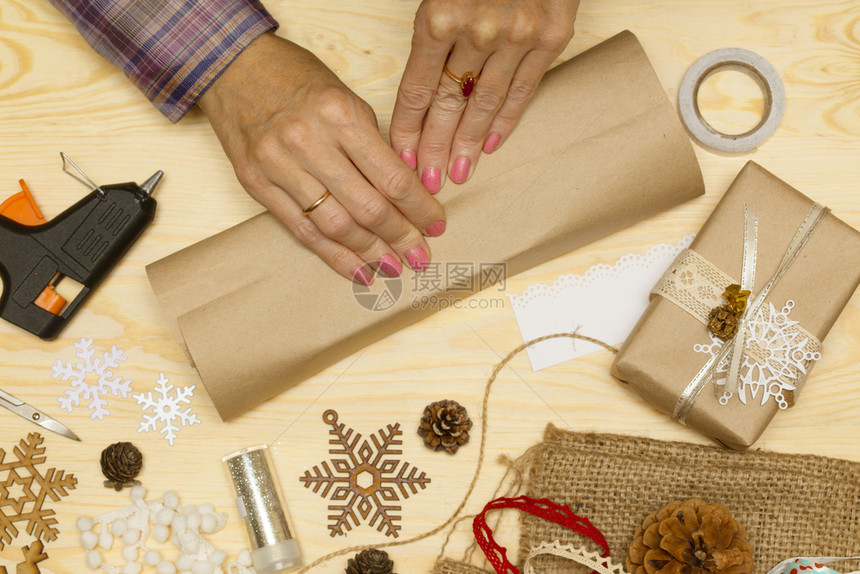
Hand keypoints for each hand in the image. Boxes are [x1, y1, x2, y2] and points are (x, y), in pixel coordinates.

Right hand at [198, 32, 445, 282]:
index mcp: (340, 116)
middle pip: (367, 207)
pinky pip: (302, 231)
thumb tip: (404, 192)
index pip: (392, 177)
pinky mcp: (257, 185)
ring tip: (392, 268)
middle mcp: (310, 143)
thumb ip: (372, 144)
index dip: (419, 208)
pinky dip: (333, 255)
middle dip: (400, 237)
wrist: (231, 66)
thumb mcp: (345, 97)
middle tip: (420, 256)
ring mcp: (279, 167)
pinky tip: (356, 270)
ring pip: (335, 226)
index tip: (436, 224)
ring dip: (369, 253)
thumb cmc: (295, 77)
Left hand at [390, 0, 578, 192]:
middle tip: (428, 184)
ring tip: (456, 175)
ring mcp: (519, 36)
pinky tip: (490, 145)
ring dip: (468, 144)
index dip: (409, 130)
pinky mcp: (552, 36)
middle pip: (449, 105)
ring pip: (486, 104)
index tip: (402, 160)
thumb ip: (429, 29)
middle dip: (435, 149)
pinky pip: (525, 89)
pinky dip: (507, 120)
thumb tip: (419, 87)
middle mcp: (479, 32)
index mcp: (438, 16)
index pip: (418, 91)